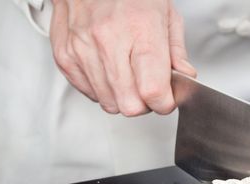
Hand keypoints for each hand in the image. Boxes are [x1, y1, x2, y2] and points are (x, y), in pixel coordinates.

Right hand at [49, 0, 195, 115]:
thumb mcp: (164, 13)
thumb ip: (176, 50)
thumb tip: (184, 77)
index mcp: (139, 29)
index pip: (153, 90)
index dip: (164, 102)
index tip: (166, 98)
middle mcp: (108, 40)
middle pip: (130, 105)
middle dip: (144, 104)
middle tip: (147, 87)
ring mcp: (83, 50)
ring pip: (109, 103)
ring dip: (122, 97)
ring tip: (127, 74)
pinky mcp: (65, 57)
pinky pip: (89, 94)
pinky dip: (102, 89)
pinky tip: (109, 70)